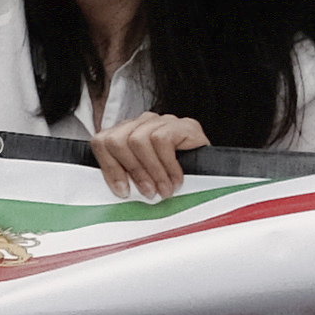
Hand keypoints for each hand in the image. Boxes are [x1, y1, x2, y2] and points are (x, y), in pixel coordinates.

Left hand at [90, 110, 205, 201]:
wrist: (213, 172)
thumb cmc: (174, 179)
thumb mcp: (145, 180)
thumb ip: (128, 181)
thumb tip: (116, 193)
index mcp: (126, 134)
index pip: (102, 142)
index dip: (109, 168)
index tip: (123, 191)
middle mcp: (141, 124)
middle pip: (116, 140)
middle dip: (131, 171)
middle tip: (148, 192)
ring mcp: (160, 121)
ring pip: (138, 140)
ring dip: (151, 171)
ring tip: (164, 189)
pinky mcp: (180, 124)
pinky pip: (162, 141)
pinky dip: (168, 165)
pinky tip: (176, 180)